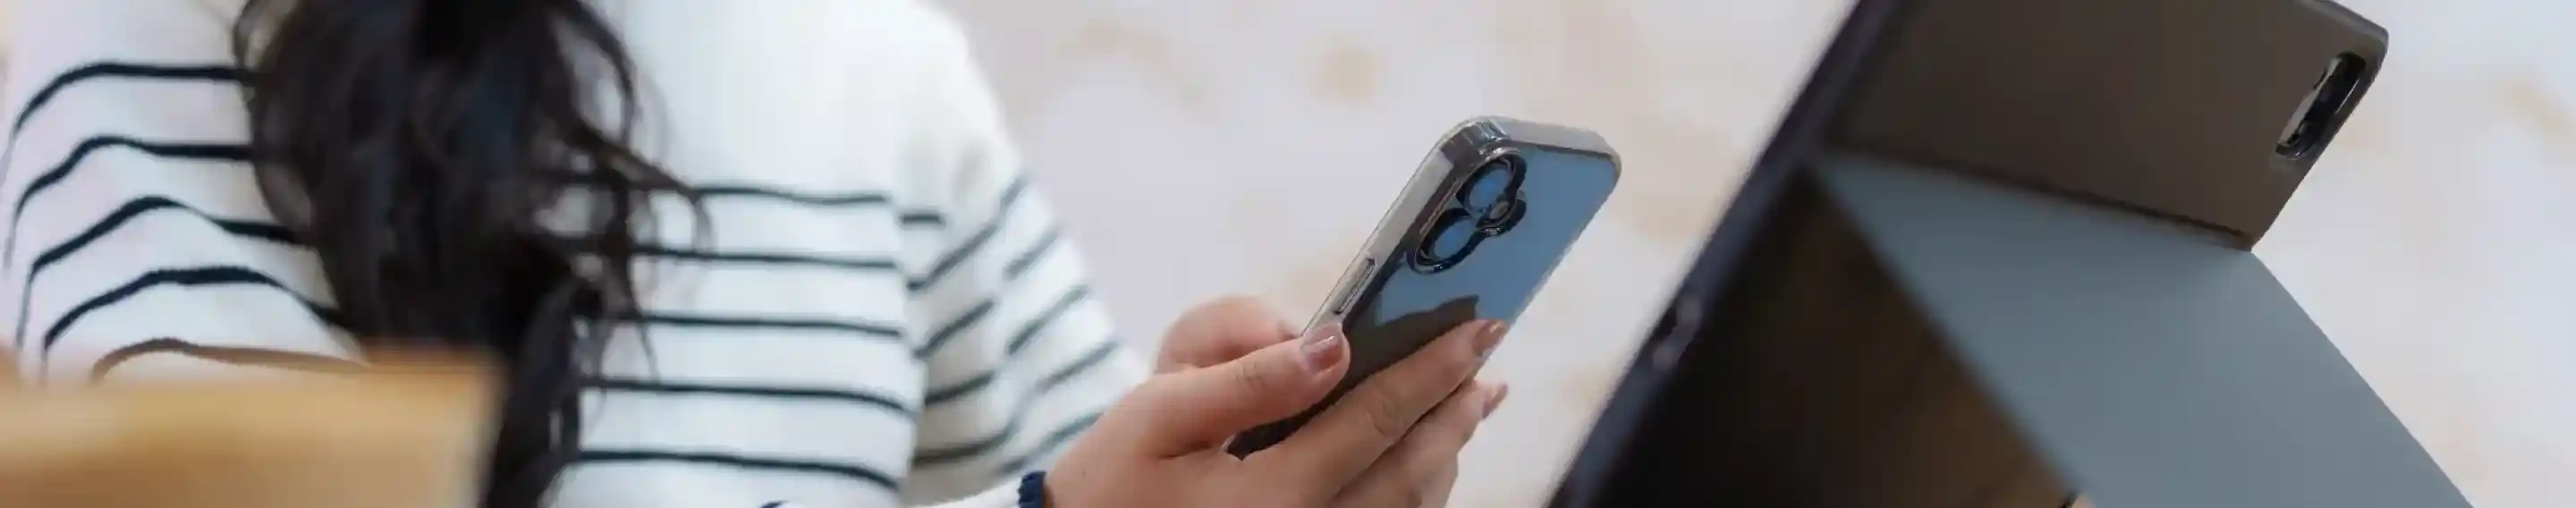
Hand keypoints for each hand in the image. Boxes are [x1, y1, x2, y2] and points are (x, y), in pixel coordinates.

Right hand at [1046, 298, 1509, 507]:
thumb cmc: (1111, 481)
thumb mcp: (1156, 411)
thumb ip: (1246, 376)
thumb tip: (1331, 344)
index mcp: (1271, 499)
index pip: (1376, 420)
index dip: (1434, 368)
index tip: (1480, 324)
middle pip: (1414, 472)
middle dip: (1456, 409)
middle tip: (1488, 359)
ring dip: (1446, 450)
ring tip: (1468, 400)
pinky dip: (1416, 488)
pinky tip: (1421, 455)